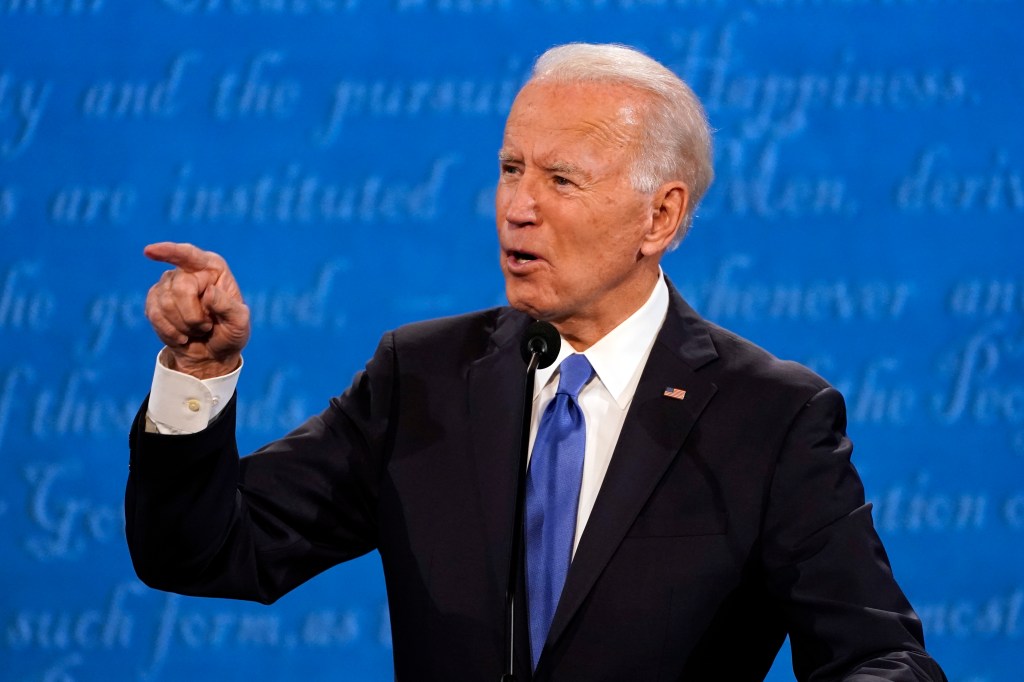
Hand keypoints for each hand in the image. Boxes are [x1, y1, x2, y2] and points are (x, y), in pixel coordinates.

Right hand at [143, 242, 249, 378]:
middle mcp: (188, 271)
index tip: (150, 251)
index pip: (189, 255)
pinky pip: (154, 314)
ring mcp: (168, 285)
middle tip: (207, 326)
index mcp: (213, 268)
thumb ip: (229, 307)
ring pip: (165, 304)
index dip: (169, 251)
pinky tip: (182, 336)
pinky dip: (170, 331)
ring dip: (184, 325)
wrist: (212, 354)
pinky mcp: (155, 301)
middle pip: (181, 288)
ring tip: (197, 330)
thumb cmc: (229, 333)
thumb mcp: (239, 323)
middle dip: (194, 316)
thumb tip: (209, 292)